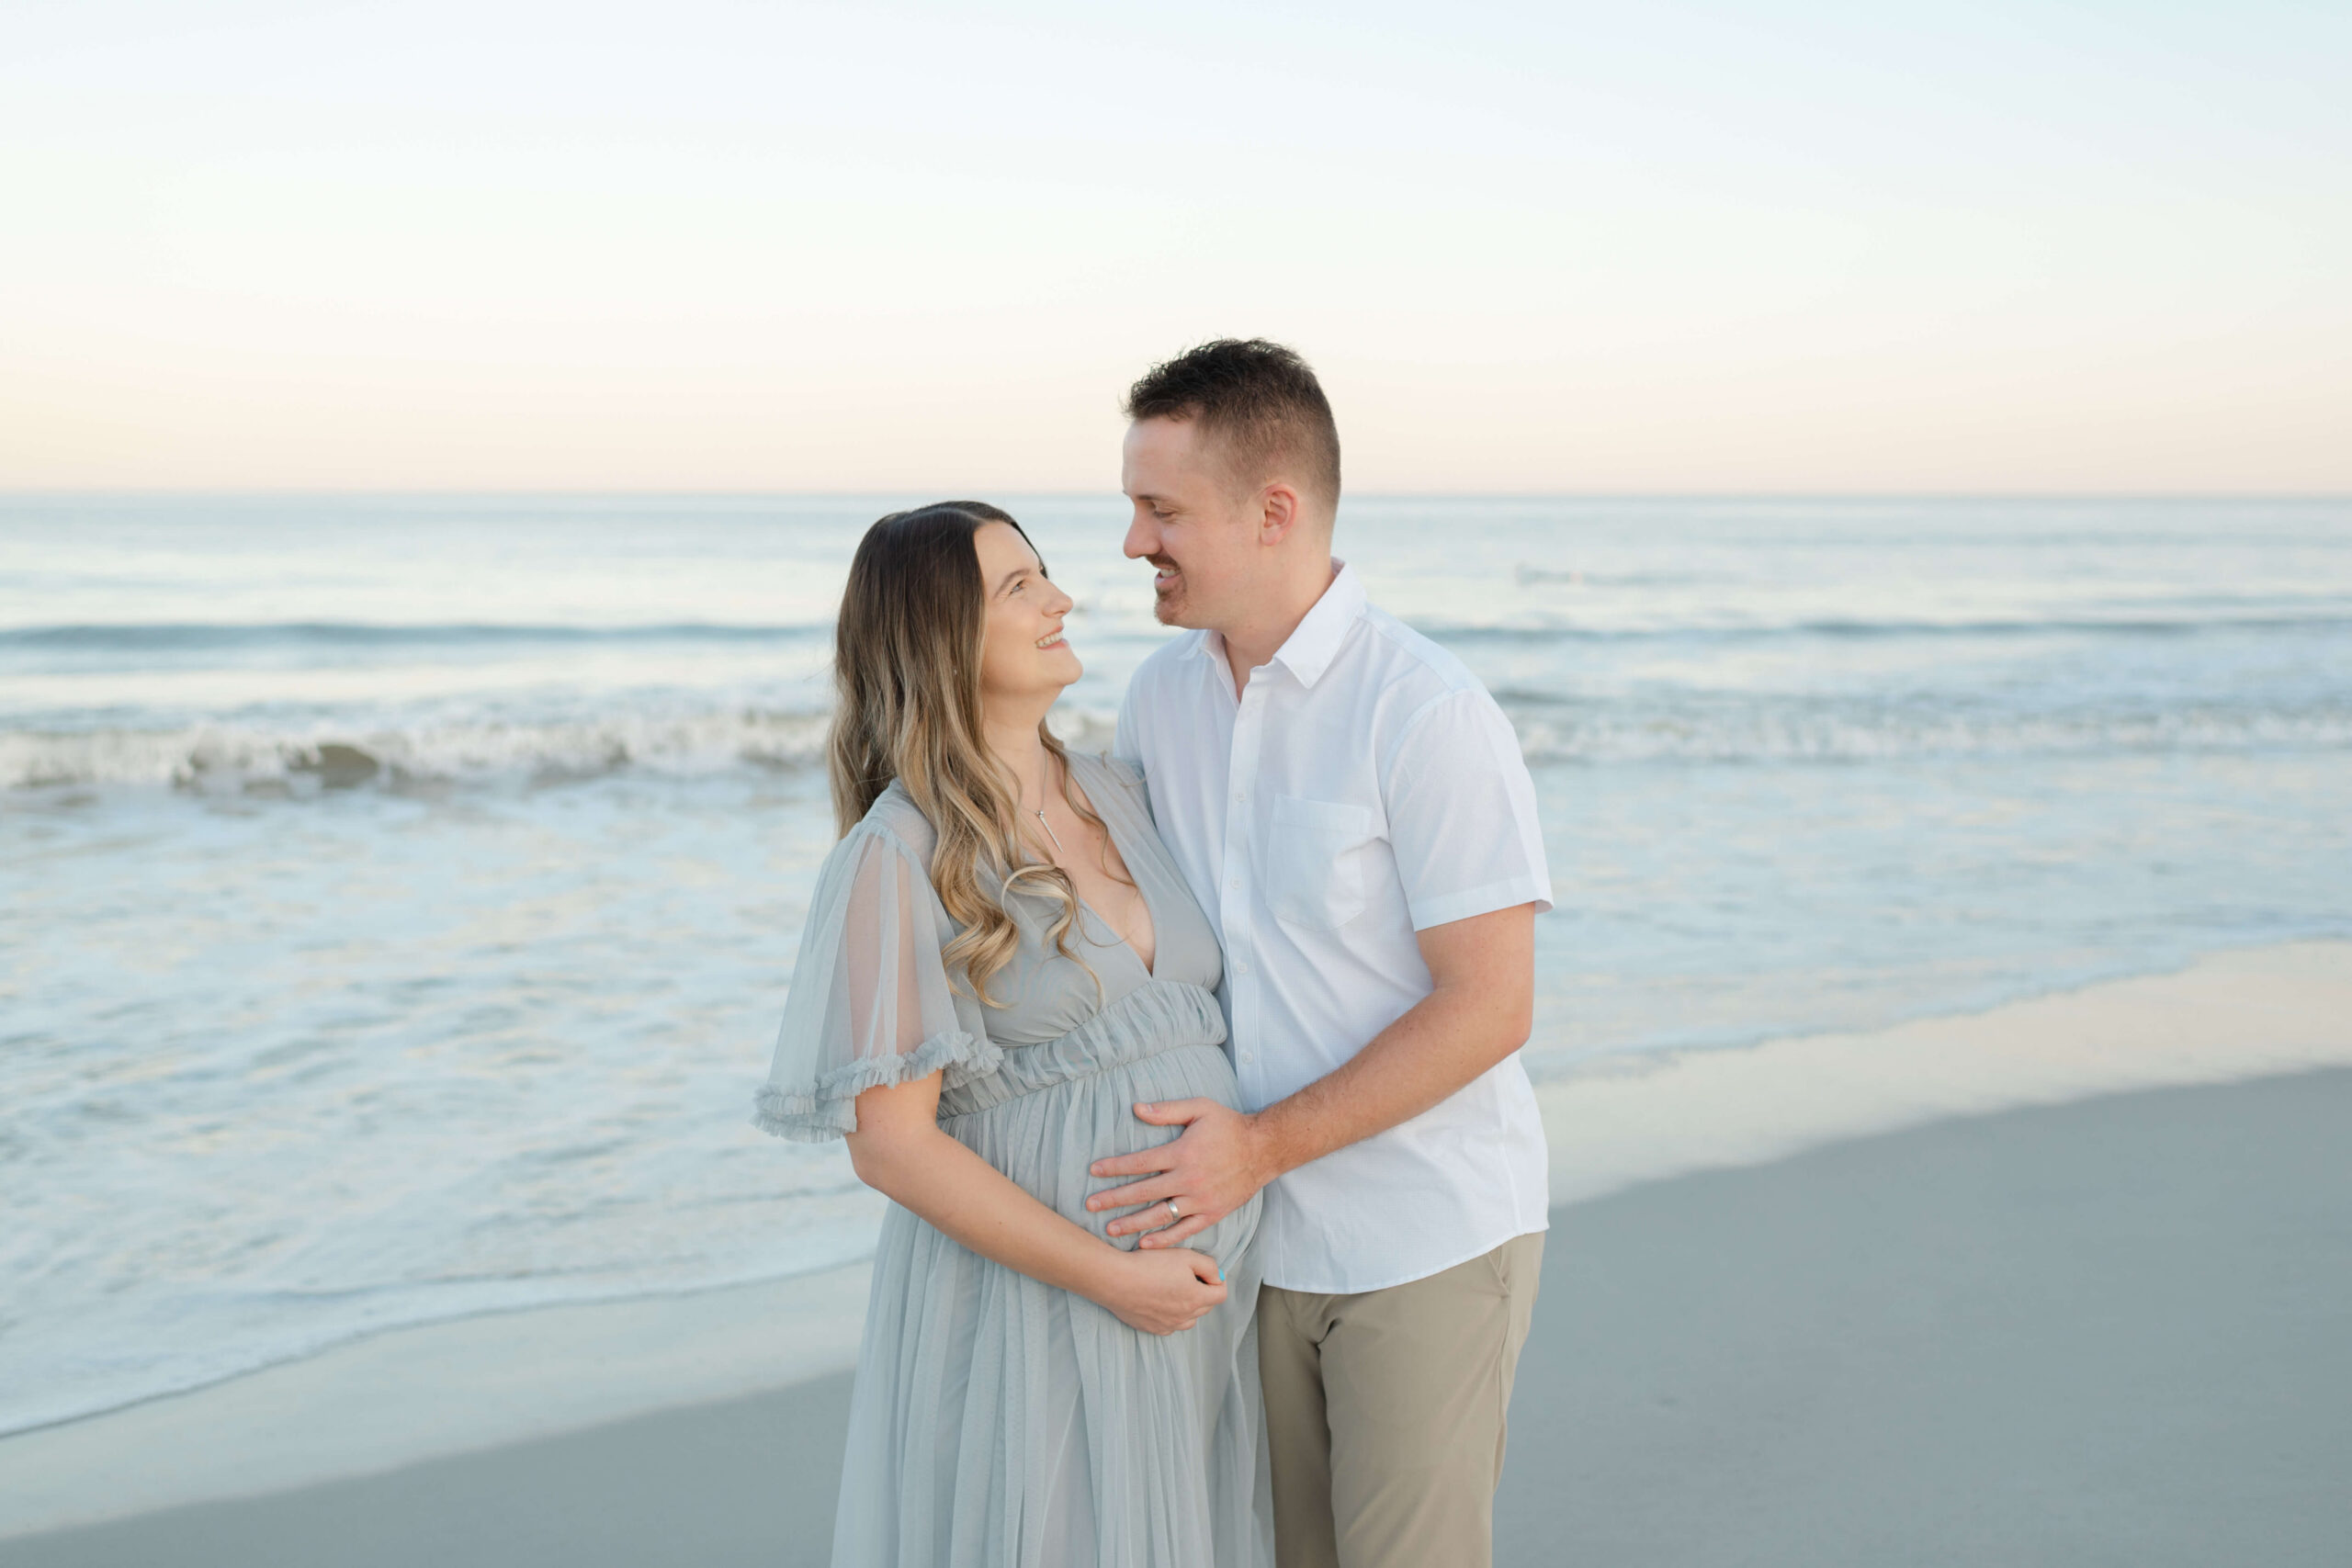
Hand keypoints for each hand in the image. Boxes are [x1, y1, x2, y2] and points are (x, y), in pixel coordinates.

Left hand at [1086, 1099, 1272, 1249]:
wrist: (1263, 1149)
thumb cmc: (1229, 1126)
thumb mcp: (1200, 1108)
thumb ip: (1167, 1110)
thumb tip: (1136, 1108)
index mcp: (1182, 1153)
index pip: (1140, 1162)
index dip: (1115, 1167)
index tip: (1093, 1171)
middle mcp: (1188, 1180)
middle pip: (1143, 1192)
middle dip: (1114, 1199)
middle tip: (1090, 1205)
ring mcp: (1200, 1200)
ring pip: (1159, 1215)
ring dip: (1132, 1223)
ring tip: (1109, 1229)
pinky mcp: (1211, 1214)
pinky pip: (1184, 1230)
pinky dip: (1164, 1239)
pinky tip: (1145, 1243)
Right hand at [1094, 1246, 1227, 1335]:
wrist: (1116, 1279)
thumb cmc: (1149, 1264)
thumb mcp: (1185, 1256)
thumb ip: (1209, 1266)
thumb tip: (1218, 1277)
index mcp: (1196, 1298)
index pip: (1221, 1295)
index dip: (1218, 1281)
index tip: (1208, 1273)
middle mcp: (1185, 1316)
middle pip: (1206, 1307)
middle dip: (1203, 1292)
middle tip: (1188, 1276)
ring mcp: (1168, 1325)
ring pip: (1189, 1319)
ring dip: (1189, 1306)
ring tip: (1175, 1290)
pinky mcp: (1152, 1328)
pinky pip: (1170, 1325)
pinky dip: (1171, 1316)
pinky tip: (1160, 1301)